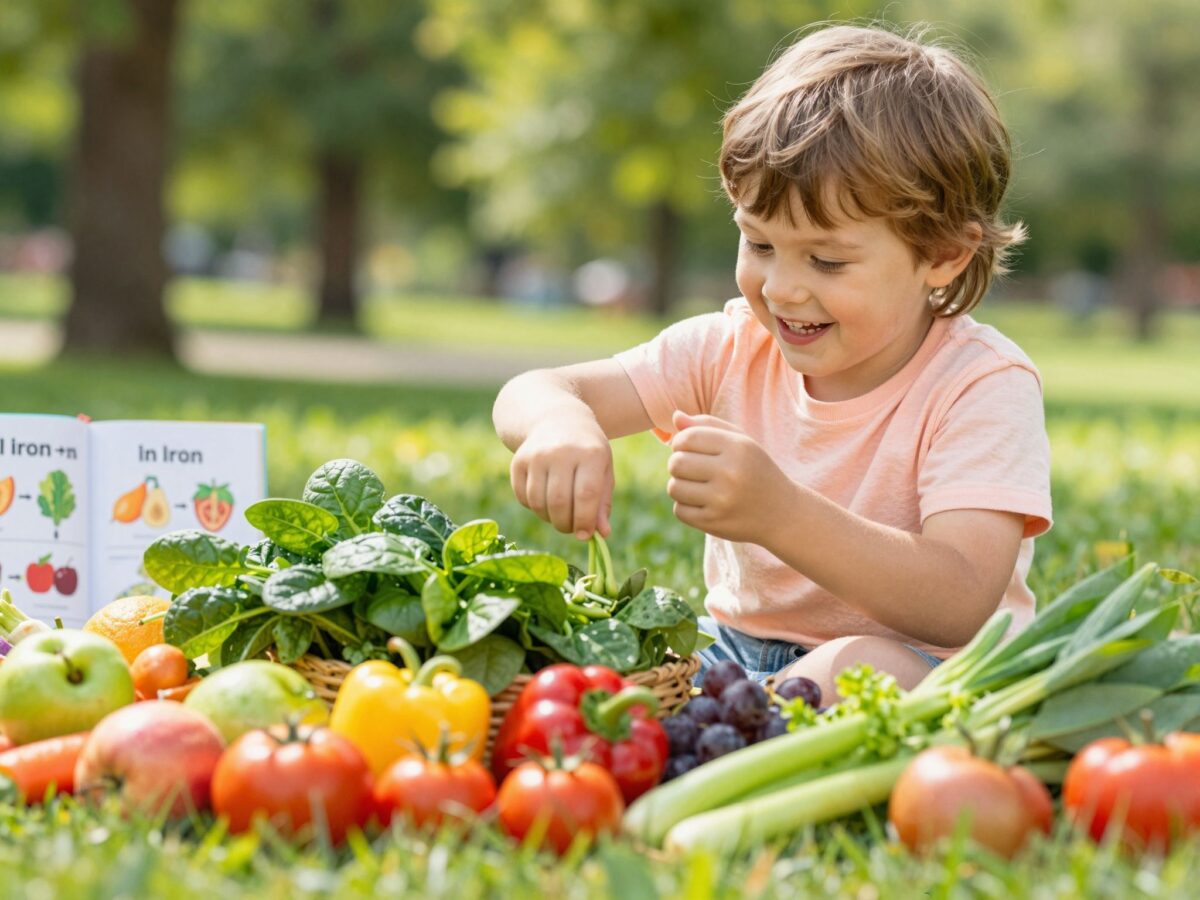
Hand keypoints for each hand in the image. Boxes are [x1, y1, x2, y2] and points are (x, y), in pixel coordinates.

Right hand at [510, 417, 612, 538]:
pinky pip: (523, 497)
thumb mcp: (603, 471)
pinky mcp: (518, 461)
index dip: (585, 520)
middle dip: (565, 524)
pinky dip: (534, 507)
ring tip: (559, 516)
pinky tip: (545, 501)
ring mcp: (536, 455)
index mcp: (590, 453)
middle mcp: (561, 451)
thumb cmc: (587, 452)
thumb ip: (602, 503)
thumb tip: (602, 534)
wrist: (558, 420)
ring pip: (538, 502)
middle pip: (559, 502)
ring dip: (549, 518)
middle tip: (571, 528)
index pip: (586, 495)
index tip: (585, 534)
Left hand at [666, 410, 791, 544]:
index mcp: (738, 448)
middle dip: (678, 464)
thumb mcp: (740, 442)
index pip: (688, 438)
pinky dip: (686, 507)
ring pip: (674, 488)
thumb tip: (676, 416)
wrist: (781, 513)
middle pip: (676, 463)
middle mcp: (730, 473)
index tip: (689, 448)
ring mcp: (722, 500)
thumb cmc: (754, 470)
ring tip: (698, 486)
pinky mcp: (713, 523)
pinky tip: (704, 504)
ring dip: (680, 486)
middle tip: (693, 469)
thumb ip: (708, 425)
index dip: (680, 442)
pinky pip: (679, 510)